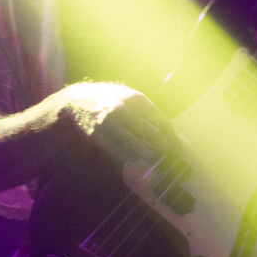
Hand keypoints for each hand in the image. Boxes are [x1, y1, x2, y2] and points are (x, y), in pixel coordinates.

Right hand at [61, 82, 180, 163]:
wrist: (78, 100)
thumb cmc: (111, 101)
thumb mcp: (131, 101)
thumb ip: (151, 117)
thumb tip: (179, 138)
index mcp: (136, 99)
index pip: (162, 121)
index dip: (173, 137)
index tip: (179, 148)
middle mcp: (124, 110)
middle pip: (152, 133)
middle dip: (163, 147)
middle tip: (167, 154)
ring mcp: (110, 123)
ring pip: (136, 146)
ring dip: (146, 153)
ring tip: (148, 154)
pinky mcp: (98, 135)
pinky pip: (120, 152)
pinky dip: (129, 156)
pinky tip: (131, 155)